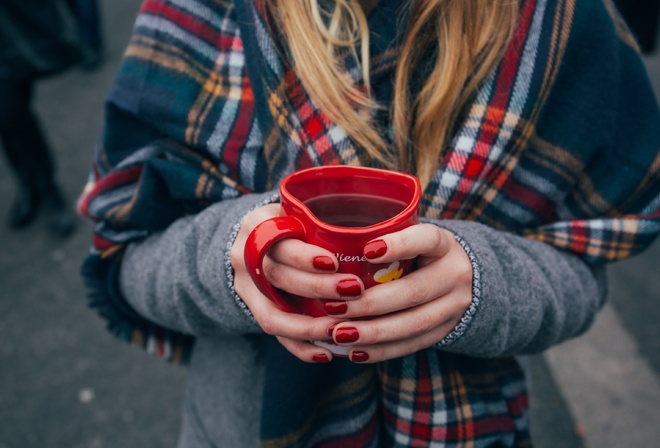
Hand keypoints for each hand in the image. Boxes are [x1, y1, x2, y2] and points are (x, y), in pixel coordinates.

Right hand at [230, 203, 363, 362]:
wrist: (254, 241)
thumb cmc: (291, 223)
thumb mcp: (298, 211)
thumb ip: (322, 219)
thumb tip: (378, 232)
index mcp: (257, 225)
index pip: (278, 242)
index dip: (304, 256)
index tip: (334, 262)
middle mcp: (244, 257)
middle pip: (277, 277)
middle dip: (316, 288)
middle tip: (354, 290)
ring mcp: (245, 287)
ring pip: (272, 314)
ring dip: (308, 326)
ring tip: (340, 331)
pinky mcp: (252, 310)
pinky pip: (274, 334)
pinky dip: (300, 347)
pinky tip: (327, 353)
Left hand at [327, 224, 473, 362]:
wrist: (463, 278)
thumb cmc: (419, 252)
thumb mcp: (412, 236)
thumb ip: (383, 237)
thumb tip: (331, 244)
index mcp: (444, 245)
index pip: (427, 239)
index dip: (399, 245)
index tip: (367, 250)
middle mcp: (455, 275)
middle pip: (413, 292)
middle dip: (370, 304)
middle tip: (333, 308)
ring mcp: (454, 307)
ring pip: (413, 324)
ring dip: (372, 332)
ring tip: (339, 334)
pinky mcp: (445, 331)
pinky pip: (412, 344)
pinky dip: (381, 350)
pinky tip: (354, 351)